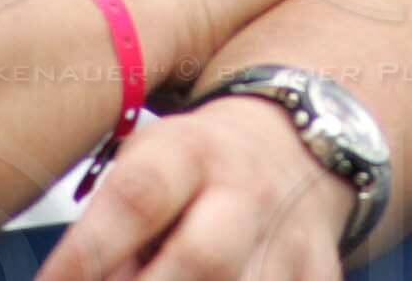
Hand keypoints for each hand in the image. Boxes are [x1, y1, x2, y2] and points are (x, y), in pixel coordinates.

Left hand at [33, 97, 356, 280]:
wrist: (294, 144)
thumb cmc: (195, 165)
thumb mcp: (144, 164)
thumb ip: (111, 227)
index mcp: (190, 153)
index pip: (139, 197)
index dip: (91, 251)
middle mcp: (247, 193)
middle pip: (205, 260)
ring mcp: (291, 240)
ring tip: (161, 279)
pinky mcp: (320, 276)